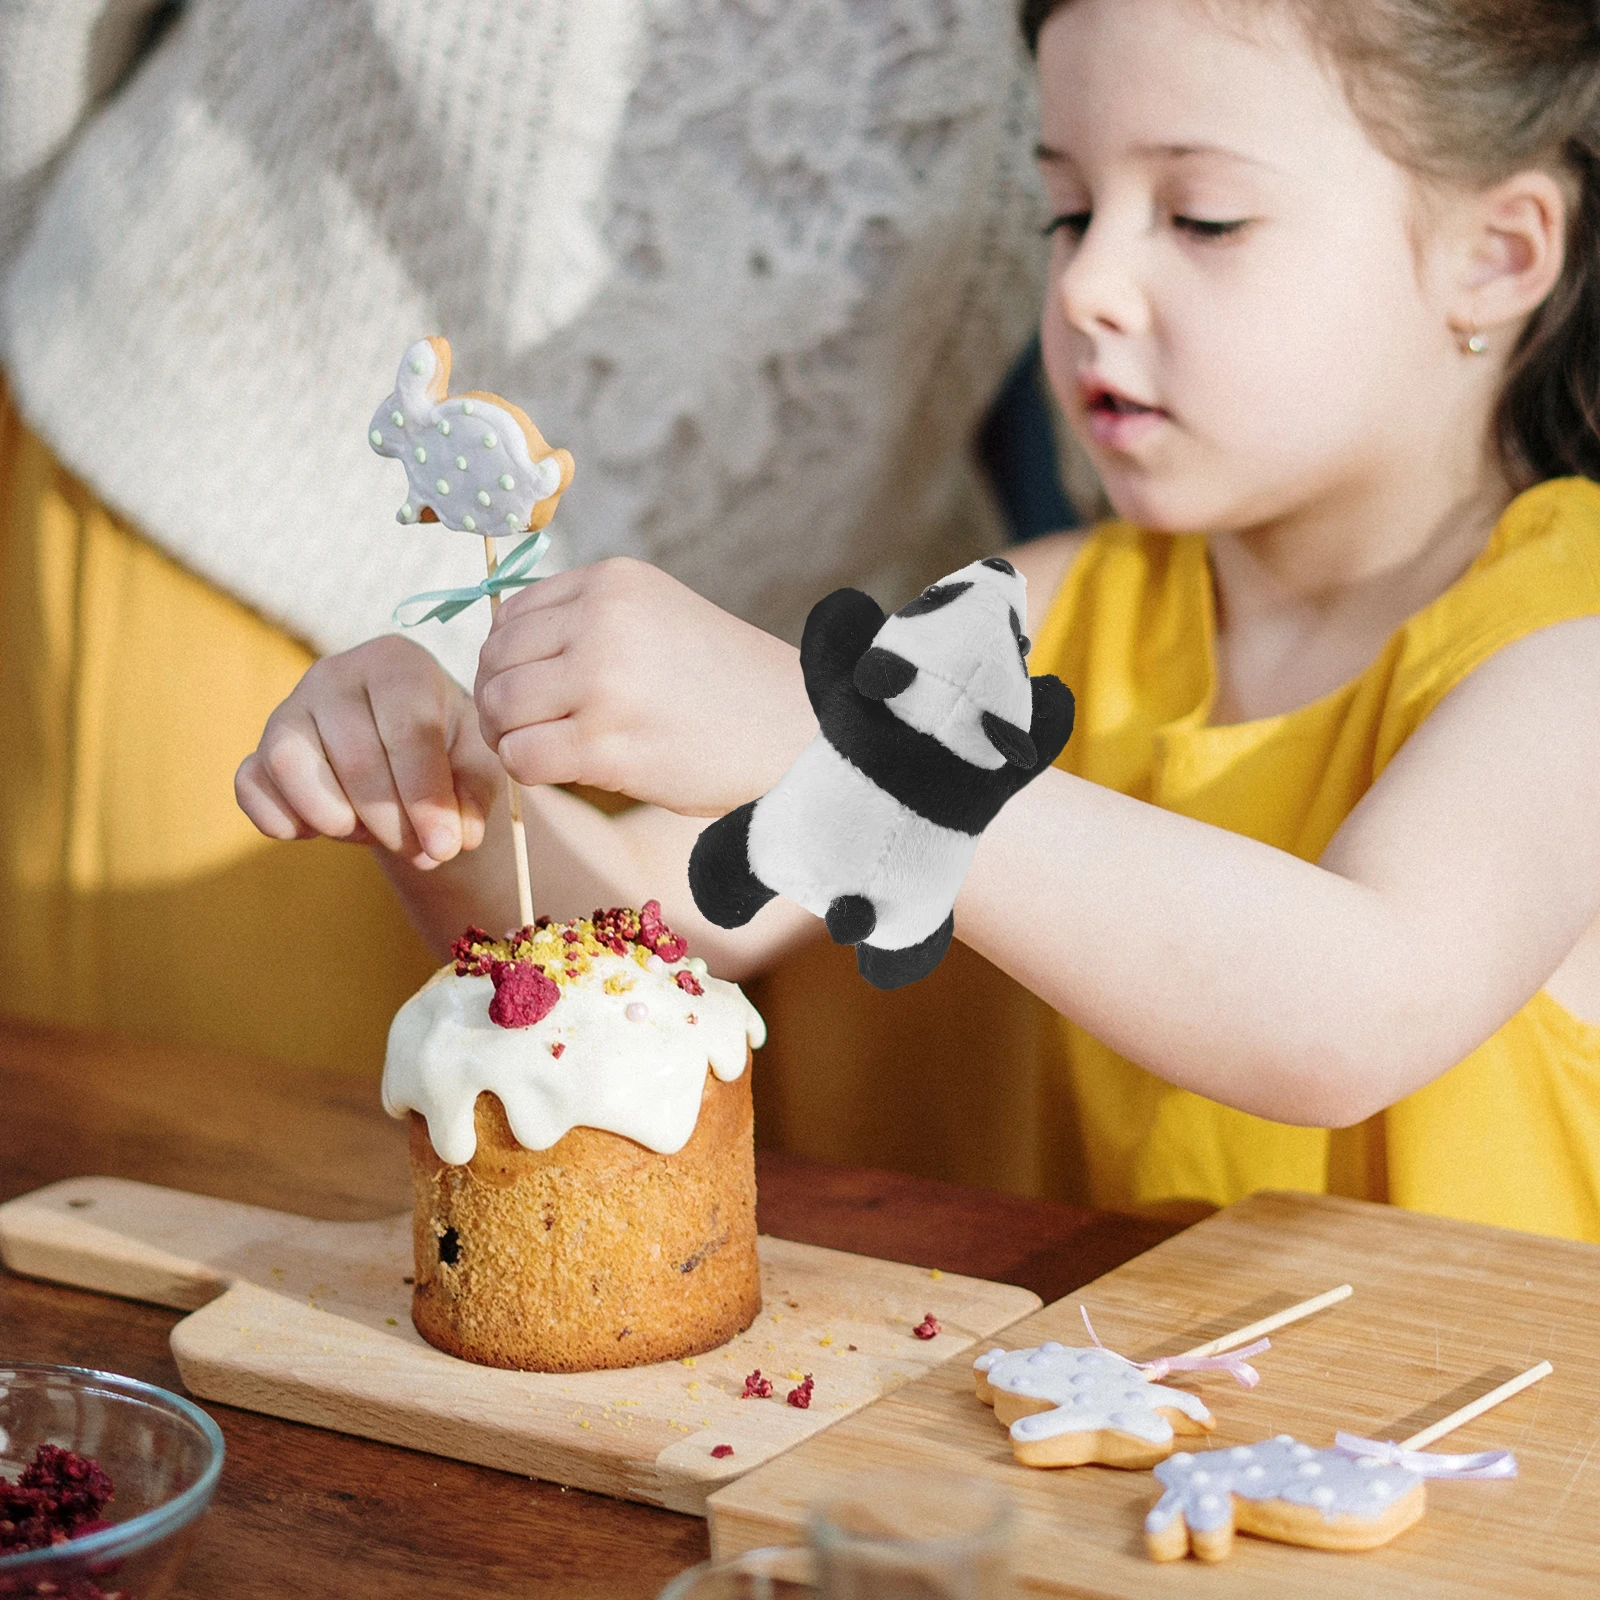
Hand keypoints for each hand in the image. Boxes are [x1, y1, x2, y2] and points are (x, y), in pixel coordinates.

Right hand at [236, 635, 500, 868]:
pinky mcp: (257, 750)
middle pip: (354, 755)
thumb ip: (474, 792)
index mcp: (396, 662)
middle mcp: (334, 674)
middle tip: (418, 850)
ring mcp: (288, 710)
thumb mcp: (476, 762)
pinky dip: (281, 821)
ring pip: (289, 763)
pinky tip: (320, 831)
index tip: (445, 846)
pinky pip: (250, 786)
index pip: (408, 729)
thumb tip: (459, 835)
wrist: (404, 755)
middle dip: (390, 820)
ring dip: (332, 817)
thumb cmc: (446, 748)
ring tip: (368, 832)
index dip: (425, 796)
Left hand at [475, 558, 812, 815]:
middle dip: (502, 702)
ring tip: (552, 750)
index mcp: (614, 582)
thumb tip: (499, 650)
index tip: (534, 691)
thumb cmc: (726, 688)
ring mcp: (602, 679)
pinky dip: (529, 770)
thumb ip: (588, 622)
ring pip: (500, 707)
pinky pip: (522, 756)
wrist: (797, 733)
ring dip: (511, 737)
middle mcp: (602, 619)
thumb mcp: (658, 618)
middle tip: (532, 730)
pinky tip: (567, 771)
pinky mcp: (604, 740)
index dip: (508, 660)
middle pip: (496, 660)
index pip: (511, 614)